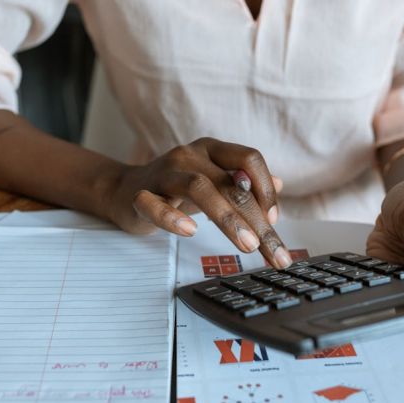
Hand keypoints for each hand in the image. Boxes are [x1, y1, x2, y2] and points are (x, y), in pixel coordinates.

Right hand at [104, 137, 292, 268]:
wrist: (123, 190)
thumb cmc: (174, 188)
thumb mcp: (212, 182)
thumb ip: (243, 183)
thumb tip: (280, 184)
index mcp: (211, 150)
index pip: (248, 158)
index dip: (265, 189)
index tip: (274, 221)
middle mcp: (189, 156)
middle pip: (230, 183)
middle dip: (256, 220)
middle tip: (272, 251)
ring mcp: (163, 173)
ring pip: (199, 188)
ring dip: (228, 218)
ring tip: (247, 245)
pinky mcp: (139, 195)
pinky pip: (154, 204)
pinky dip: (173, 218)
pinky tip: (190, 232)